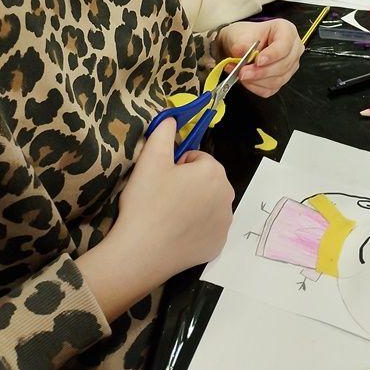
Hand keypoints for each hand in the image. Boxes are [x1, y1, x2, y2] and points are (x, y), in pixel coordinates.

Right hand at [115, 118, 232, 280]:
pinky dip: (196, 229)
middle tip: (163, 197)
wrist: (141, 252)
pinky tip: (177, 234)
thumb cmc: (147, 202)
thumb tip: (171, 117)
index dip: (177, 167)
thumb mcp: (151, 158)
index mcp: (214, 172)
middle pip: (206, 181)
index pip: (197, 159)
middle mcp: (228, 196)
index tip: (163, 179)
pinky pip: (208, 229)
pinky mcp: (218, 246)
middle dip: (188, 184)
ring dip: (194, 205)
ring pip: (209, 204)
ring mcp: (225, 224)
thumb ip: (164, 132)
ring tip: (168, 216)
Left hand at [218, 19, 303, 96]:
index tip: (257, 61)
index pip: (284, 45)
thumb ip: (243, 46)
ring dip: (256, 81)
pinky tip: (246, 80)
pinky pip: (271, 89)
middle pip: (283, 65)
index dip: (272, 55)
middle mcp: (293, 49)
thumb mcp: (240, 35)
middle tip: (242, 72)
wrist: (241, 44)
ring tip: (240, 74)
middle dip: (261, 72)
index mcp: (286, 31)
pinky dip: (256, 86)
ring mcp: (290, 66)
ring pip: (278, 80)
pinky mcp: (282, 79)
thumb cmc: (245, 35)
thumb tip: (244, 58)